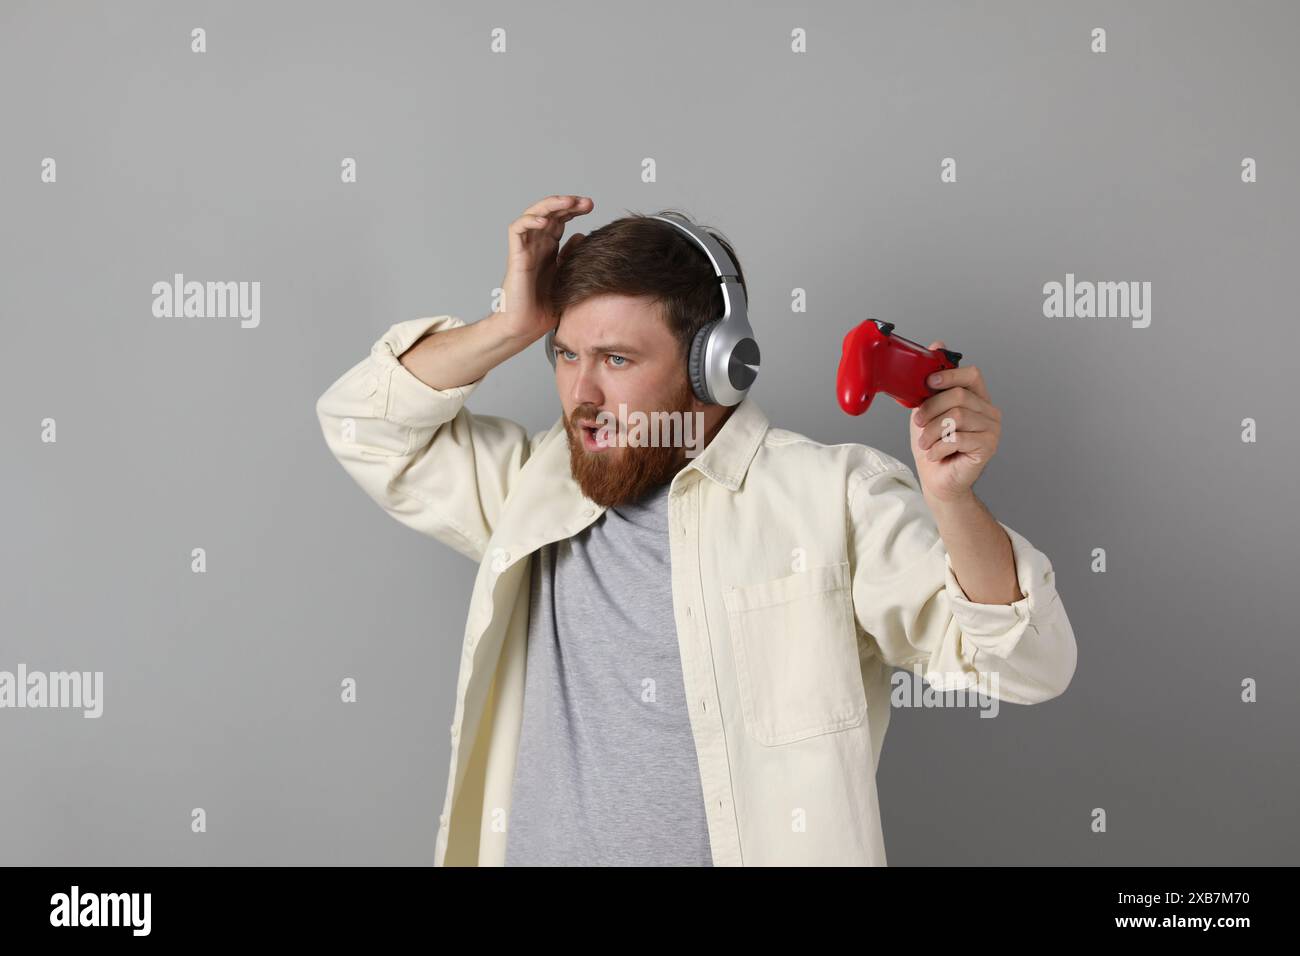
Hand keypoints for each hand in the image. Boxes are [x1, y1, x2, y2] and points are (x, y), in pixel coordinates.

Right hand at [498, 194, 593, 342]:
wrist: (527, 327)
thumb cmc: (544, 308)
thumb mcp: (567, 277)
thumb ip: (572, 256)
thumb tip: (582, 235)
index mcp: (549, 249)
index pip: (560, 220)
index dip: (574, 209)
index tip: (591, 206)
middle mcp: (537, 245)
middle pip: (550, 213)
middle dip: (568, 203)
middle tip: (587, 203)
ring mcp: (526, 249)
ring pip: (533, 214)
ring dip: (551, 205)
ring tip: (569, 202)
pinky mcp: (516, 256)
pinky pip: (517, 230)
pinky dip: (530, 221)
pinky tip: (545, 221)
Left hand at [907, 340, 1001, 502]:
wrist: (937, 479)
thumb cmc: (933, 445)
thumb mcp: (927, 410)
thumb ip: (932, 383)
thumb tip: (938, 344)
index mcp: (977, 398)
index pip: (972, 375)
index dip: (949, 376)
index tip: (927, 383)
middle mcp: (989, 411)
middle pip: (959, 397)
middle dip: (931, 409)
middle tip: (919, 423)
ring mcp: (992, 429)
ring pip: (955, 418)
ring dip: (933, 432)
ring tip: (926, 443)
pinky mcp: (988, 447)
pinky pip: (957, 438)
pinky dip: (938, 447)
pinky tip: (936, 454)